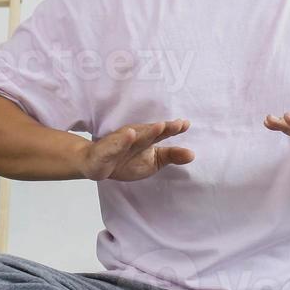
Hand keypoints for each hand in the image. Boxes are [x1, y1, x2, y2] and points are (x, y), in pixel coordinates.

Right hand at [79, 119, 194, 181]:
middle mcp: (134, 137)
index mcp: (147, 138)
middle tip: (177, 125)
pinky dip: (121, 141)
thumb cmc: (126, 160)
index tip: (186, 124)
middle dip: (163, 128)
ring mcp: (120, 143)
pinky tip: (130, 135)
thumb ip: (171, 156)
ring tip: (159, 126)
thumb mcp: (153, 161)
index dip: (173, 128)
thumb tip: (192, 154)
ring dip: (146, 131)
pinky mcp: (106, 151)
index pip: (162, 132)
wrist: (96, 165)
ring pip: (134, 136)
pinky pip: (114, 146)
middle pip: (150, 132)